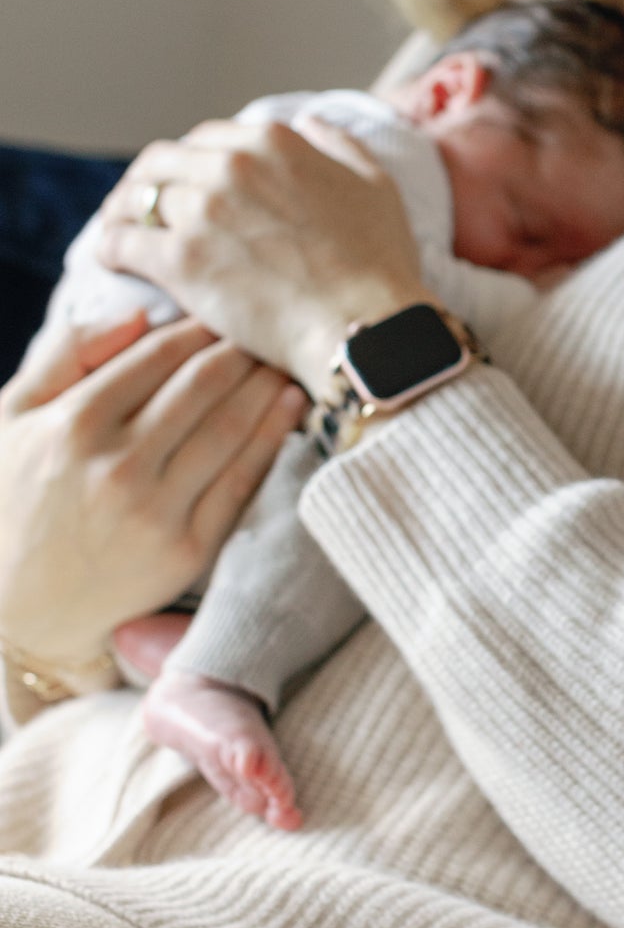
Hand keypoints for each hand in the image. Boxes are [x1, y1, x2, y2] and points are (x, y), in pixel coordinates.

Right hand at [0, 314, 307, 667]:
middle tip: (265, 328)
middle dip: (241, 347)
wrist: (17, 614)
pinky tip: (291, 406)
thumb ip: (64, 354)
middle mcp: (118, 465)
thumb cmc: (11, 503)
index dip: (197, 327)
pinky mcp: (187, 550)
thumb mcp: (9, 417)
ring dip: (265, 383)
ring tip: (285, 359)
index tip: (220, 313)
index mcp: (74, 423)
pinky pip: (243, 480)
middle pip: (203, 383)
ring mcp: (156, 511)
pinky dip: (274, 436)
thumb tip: (137, 313)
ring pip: (230, 425)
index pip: (156, 354)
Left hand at [94, 115, 429, 393]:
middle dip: (149, 180)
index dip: (192, 160)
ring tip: (122, 230)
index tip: (188, 182)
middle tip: (144, 204)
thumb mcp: (375, 185)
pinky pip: (120, 241)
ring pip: (135, 197)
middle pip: (162, 160)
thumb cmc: (378, 263)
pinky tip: (112, 259)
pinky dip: (110, 247)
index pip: (207, 137)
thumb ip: (339, 146)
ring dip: (123, 210)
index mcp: (272, 143)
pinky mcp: (178, 260)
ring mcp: (201, 211)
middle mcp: (230, 166)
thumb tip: (310, 123)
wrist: (364, 324)